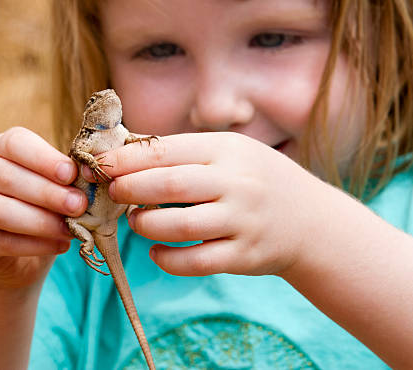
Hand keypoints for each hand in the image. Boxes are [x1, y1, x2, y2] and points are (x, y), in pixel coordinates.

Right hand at [0, 127, 86, 288]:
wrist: (16, 250)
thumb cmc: (43, 204)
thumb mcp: (54, 184)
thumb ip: (67, 178)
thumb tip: (93, 178)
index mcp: (0, 147)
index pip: (15, 143)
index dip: (43, 158)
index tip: (71, 174)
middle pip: (8, 178)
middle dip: (48, 193)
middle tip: (79, 205)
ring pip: (0, 211)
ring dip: (40, 221)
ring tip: (71, 229)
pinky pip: (0, 242)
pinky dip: (34, 246)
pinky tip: (60, 245)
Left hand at [100, 132, 335, 277]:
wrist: (311, 221)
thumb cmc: (255, 181)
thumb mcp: (231, 153)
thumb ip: (185, 154)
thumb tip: (125, 156)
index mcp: (227, 150)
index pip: (167, 150)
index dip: (127, 159)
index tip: (102, 165)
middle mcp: (238, 183)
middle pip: (171, 184)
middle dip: (131, 189)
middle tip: (112, 192)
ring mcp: (243, 221)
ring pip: (180, 226)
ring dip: (146, 225)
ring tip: (135, 221)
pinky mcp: (245, 256)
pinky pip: (196, 262)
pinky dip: (167, 259)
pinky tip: (155, 252)